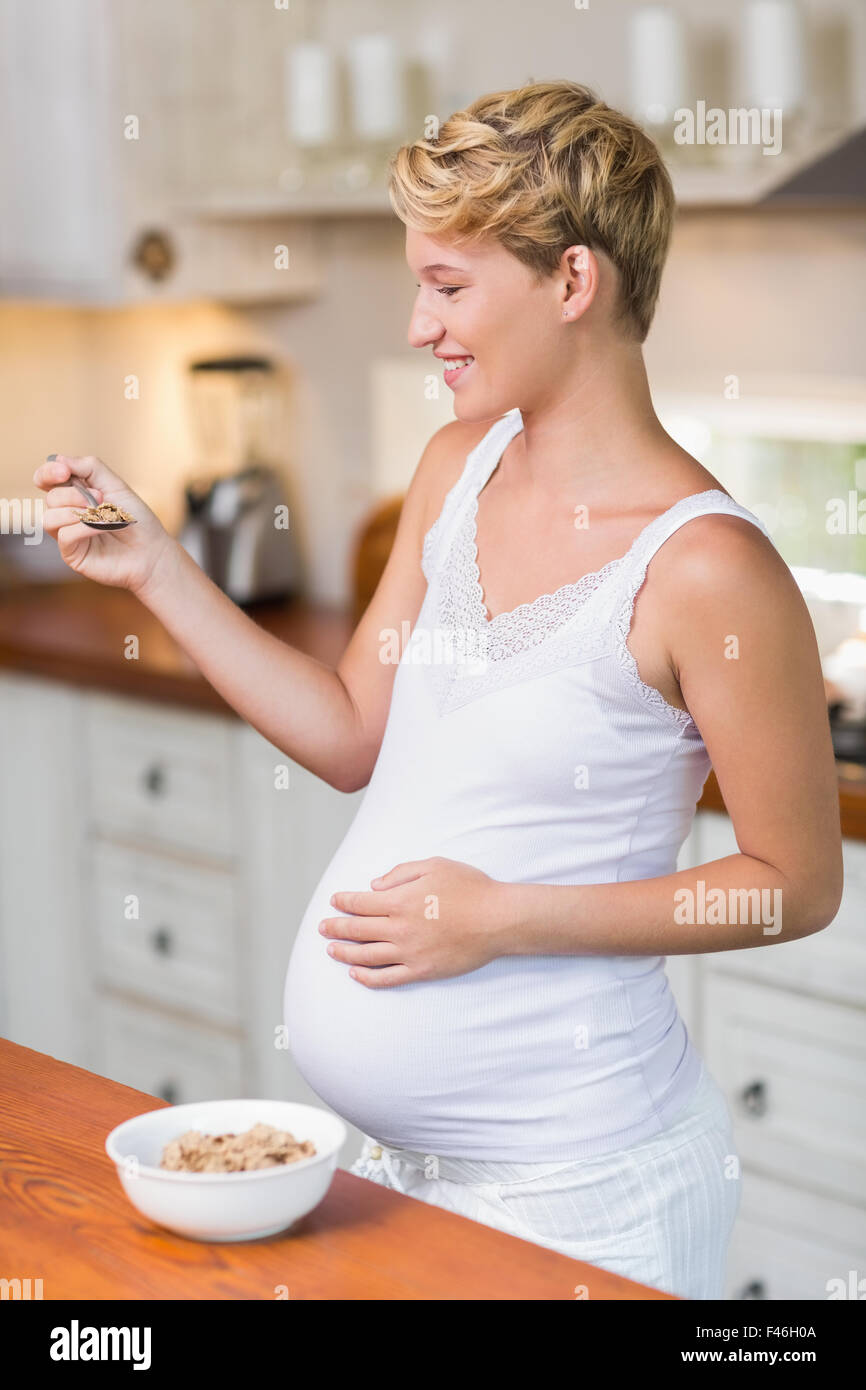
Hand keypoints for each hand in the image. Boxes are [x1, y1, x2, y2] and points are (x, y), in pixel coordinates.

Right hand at [33, 452, 177, 595]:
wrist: (152, 551)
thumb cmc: (136, 519)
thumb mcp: (114, 484)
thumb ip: (88, 467)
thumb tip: (59, 459)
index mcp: (74, 494)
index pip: (46, 479)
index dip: (48, 472)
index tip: (64, 471)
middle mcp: (67, 513)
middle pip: (51, 497)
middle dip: (74, 495)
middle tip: (102, 499)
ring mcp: (68, 534)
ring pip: (50, 517)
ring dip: (77, 512)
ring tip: (103, 515)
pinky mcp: (72, 554)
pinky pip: (64, 535)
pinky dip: (84, 528)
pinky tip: (104, 528)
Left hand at [319, 856, 510, 988]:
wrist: (498, 919)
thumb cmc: (469, 887)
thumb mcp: (434, 866)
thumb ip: (400, 874)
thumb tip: (374, 886)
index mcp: (400, 900)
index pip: (360, 903)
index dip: (343, 901)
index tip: (334, 901)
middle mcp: (399, 928)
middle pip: (357, 930)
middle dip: (335, 927)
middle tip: (323, 927)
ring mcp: (409, 952)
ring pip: (366, 955)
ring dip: (344, 952)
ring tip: (330, 949)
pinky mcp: (421, 971)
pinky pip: (387, 978)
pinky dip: (366, 977)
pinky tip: (355, 973)